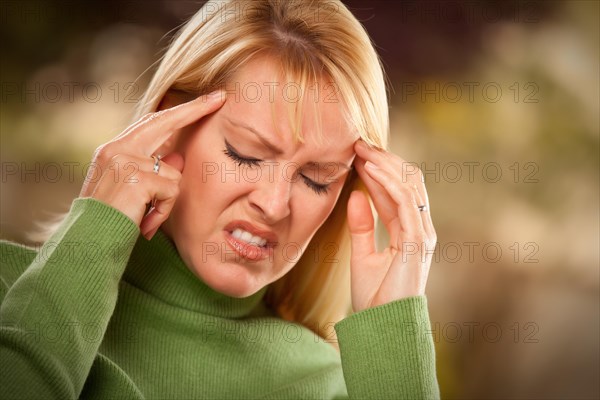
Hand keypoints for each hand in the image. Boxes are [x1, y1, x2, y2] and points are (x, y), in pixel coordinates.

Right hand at [79, 91, 225, 239]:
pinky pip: (171, 191)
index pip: (151, 123)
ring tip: (145, 217)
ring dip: (166, 200)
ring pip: (174, 173)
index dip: (179, 111)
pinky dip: (163, 210)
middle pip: (164, 122)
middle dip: (195, 109)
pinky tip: (146, 222)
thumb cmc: (109, 220)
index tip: (204, 100)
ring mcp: (125, 161)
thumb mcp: (132, 192)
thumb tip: (178, 158)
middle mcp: (117, 149)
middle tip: (220, 97)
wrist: (87, 242)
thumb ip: (152, 171)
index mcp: (114, 150)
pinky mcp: (136, 178)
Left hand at [347, 140, 436, 311]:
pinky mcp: (417, 241)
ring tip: (361, 149)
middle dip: (384, 160)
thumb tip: (355, 196)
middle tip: (358, 143)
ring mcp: (422, 234)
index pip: (397, 191)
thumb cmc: (375, 297)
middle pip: (407, 182)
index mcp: (409, 232)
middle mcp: (420, 229)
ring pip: (409, 186)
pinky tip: (370, 170)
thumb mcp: (362, 255)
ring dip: (385, 164)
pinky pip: (404, 203)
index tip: (356, 154)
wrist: (382, 326)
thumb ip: (361, 226)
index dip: (378, 170)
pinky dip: (388, 183)